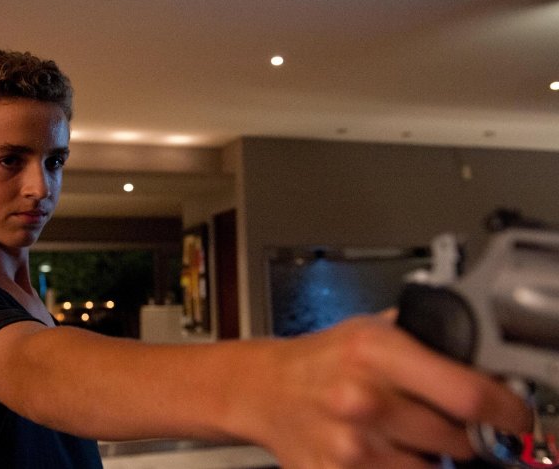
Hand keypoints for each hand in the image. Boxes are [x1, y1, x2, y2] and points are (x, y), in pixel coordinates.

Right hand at [234, 314, 530, 468]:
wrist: (268, 390)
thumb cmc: (321, 359)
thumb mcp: (372, 330)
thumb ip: (428, 341)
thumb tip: (484, 364)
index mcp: (375, 353)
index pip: (469, 395)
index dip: (507, 412)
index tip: (516, 418)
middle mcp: (363, 401)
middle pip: (459, 440)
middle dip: (461, 433)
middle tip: (441, 419)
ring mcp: (351, 447)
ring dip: (429, 456)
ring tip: (403, 433)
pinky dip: (400, 468)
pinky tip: (381, 449)